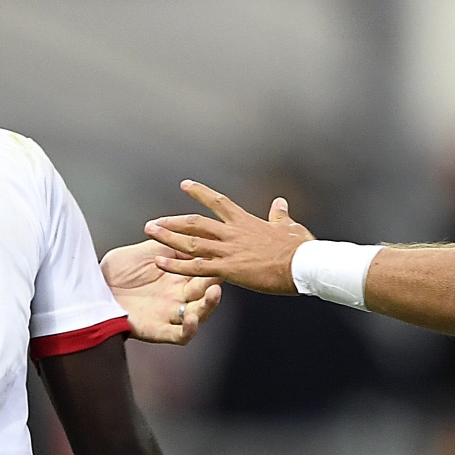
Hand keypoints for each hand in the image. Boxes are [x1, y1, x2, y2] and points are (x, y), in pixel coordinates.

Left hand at [102, 241, 222, 344]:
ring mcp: (170, 314)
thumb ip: (170, 243)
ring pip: (200, 314)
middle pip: (205, 292)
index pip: (202, 269)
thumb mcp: (148, 249)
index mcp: (178, 276)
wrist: (93, 286)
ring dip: (209, 305)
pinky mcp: (159, 330)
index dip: (211, 262)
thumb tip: (192, 233)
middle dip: (214, 282)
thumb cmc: (118, 270)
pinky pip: (180, 335)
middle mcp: (179, 296)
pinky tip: (192, 319)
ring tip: (213, 293)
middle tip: (217, 272)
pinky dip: (189, 329)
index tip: (218, 251)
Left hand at [145, 182, 313, 295]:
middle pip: (195, 223)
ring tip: (150, 233)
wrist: (304, 264)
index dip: (200, 193)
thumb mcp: (290, 227)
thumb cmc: (299, 248)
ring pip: (190, 241)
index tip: (185, 185)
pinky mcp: (228, 269)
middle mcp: (232, 233)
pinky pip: (195, 267)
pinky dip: (176, 264)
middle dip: (173, 221)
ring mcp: (228, 250)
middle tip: (154, 222)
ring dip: (168, 237)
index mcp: (246, 222)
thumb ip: (280, 216)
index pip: (218, 202)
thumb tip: (280, 203)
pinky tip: (160, 262)